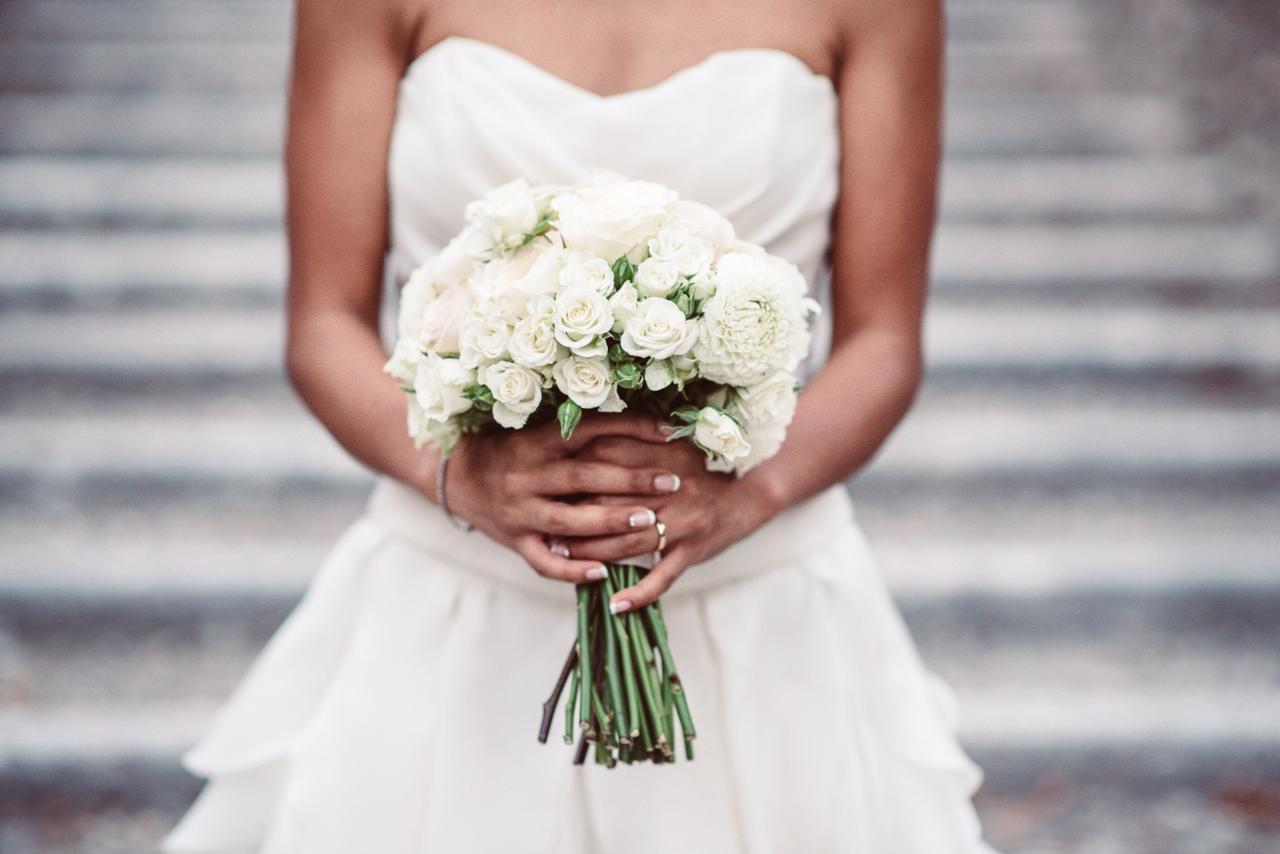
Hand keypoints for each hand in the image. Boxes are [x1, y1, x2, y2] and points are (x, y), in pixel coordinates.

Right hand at [443, 414, 681, 584]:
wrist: (456, 476)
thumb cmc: (509, 448)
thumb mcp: (537, 430)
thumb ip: (577, 429)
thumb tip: (638, 418)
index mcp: (537, 441)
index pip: (590, 429)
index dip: (631, 428)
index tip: (669, 431)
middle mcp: (527, 474)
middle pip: (585, 477)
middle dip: (631, 480)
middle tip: (672, 482)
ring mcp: (520, 510)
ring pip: (569, 520)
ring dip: (610, 522)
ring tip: (649, 522)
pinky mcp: (514, 540)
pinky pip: (544, 562)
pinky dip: (573, 569)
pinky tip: (603, 572)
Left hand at [558, 435, 784, 611]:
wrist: (749, 490)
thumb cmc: (700, 467)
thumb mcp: (669, 446)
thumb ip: (632, 445)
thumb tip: (581, 449)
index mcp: (660, 457)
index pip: (606, 463)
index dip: (575, 476)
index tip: (551, 487)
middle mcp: (669, 490)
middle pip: (610, 506)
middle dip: (574, 519)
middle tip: (546, 529)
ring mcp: (682, 523)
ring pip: (627, 543)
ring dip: (592, 554)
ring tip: (563, 560)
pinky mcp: (693, 550)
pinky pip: (662, 576)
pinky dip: (638, 593)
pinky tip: (615, 604)